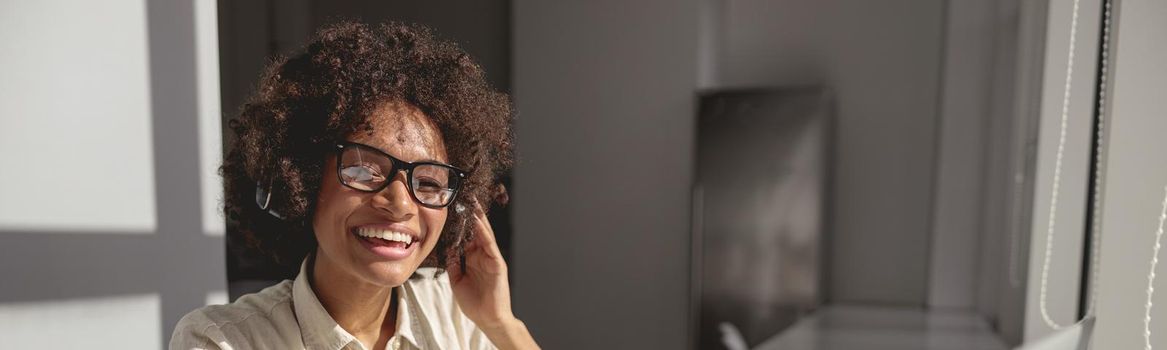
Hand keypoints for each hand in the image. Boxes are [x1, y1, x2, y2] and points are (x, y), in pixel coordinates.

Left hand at [448, 201, 538, 348]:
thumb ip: (454, 263)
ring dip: (479, 218)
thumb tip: (448, 248)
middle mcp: (483, 255)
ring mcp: (491, 258)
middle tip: (464, 197)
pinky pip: (489, 244)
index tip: (452, 209)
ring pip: (484, 233)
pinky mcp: (497, 263)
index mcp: (473, 258)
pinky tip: (478, 221)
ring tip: (473, 203)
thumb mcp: (457, 280)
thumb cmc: (474, 302)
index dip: (460, 223)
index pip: (466, 236)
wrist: (488, 319)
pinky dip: (484, 232)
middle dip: (471, 215)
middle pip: (476, 230)